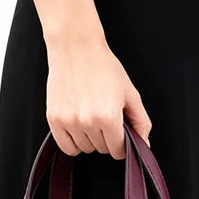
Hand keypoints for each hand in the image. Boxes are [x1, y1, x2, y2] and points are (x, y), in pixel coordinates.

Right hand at [45, 37, 151, 159]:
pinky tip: (79, 127)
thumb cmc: (103, 67)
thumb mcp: (130, 93)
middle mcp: (88, 121)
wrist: (76, 48)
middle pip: (102, 149)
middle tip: (104, 117)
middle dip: (106, 138)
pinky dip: (74, 143)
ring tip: (90, 116)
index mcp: (109, 116)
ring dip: (90, 139)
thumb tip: (144, 145)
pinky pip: (67, 147)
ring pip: (85, 149)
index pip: (118, 150)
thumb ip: (141, 122)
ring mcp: (70, 121)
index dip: (121, 144)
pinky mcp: (55, 120)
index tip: (119, 134)